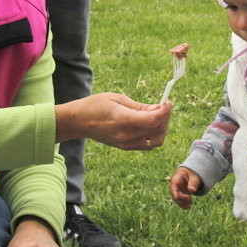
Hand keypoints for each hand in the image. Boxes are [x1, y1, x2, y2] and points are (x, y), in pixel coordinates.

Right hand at [56, 92, 171, 148]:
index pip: (154, 120)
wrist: (78, 121)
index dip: (166, 111)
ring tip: (157, 115)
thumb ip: (140, 106)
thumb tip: (159, 109)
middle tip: (163, 107)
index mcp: (123, 120)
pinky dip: (154, 135)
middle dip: (166, 118)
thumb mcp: (118, 98)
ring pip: (156, 140)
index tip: (168, 102)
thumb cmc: (96, 105)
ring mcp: (126, 144)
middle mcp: (126, 135)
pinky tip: (150, 123)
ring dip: (162, 128)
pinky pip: (148, 144)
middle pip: (158, 131)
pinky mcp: (126, 147)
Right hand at [170, 166, 201, 208]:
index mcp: (177, 177)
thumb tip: (192, 190)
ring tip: (191, 203)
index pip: (173, 185)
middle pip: (174, 193)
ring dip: (183, 202)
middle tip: (190, 199)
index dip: (173, 191)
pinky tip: (189, 207)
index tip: (176, 197)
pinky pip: (179, 201)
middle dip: (181, 198)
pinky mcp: (178, 195)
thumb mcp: (194, 177)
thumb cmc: (192, 174)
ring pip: (176, 199)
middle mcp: (174, 184)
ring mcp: (176, 190)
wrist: (190, 175)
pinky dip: (183, 205)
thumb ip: (193, 183)